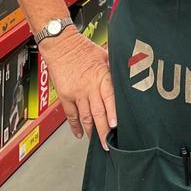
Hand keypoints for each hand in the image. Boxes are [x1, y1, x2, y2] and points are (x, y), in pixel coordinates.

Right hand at [39, 29, 115, 150]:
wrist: (61, 45)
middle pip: (97, 112)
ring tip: (97, 142)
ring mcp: (76, 92)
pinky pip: (71, 115)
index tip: (115, 125)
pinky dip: (75, 126)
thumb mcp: (105, 55)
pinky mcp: (65, 95)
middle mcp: (88, 86)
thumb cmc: (83, 49)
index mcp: (101, 76)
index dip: (112, 112)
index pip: (109, 97)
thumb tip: (129, 76)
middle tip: (108, 144)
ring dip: (91, 131)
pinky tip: (80, 134)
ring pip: (84, 116)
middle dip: (103, 131)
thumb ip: (115, 68)